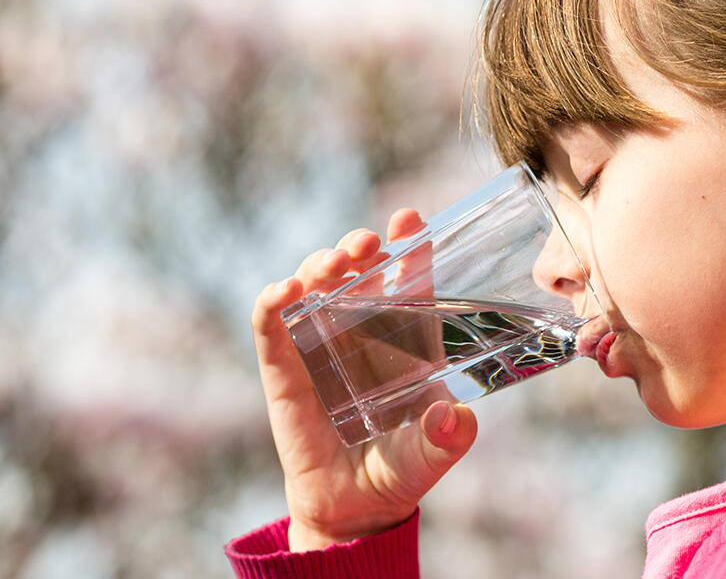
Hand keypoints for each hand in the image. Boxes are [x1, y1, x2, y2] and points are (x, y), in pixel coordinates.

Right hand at [250, 209, 477, 550]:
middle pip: (357, 269)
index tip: (410, 218)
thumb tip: (455, 420)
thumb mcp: (432, 453)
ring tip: (334, 264)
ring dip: (320, 263)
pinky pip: (270, 324)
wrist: (353, 508)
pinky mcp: (282, 367)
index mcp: (405, 338)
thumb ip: (447, 439)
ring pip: (313, 283)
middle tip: (367, 242)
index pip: (407, 279)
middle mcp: (361, 331)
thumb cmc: (401, 469)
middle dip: (359, 246)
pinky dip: (272, 302)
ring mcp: (318, 344)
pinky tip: (284, 291)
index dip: (409, 244)